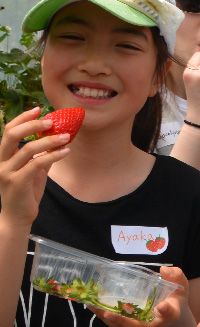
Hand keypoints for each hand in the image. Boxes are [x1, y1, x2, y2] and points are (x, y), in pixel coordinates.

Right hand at [0, 108, 69, 229]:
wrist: (17, 217)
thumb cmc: (26, 191)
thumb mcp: (34, 169)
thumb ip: (41, 153)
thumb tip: (58, 136)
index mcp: (3, 156)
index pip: (8, 131)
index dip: (22, 118)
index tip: (39, 109)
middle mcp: (1, 162)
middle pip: (11, 135)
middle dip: (32, 124)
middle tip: (52, 121)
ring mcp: (7, 172)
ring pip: (27, 148)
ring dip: (50, 140)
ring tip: (67, 136)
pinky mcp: (17, 183)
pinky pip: (37, 163)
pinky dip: (53, 155)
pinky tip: (66, 152)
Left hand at [88, 265, 190, 326]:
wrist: (171, 325)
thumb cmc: (176, 302)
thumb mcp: (182, 288)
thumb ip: (176, 277)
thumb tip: (164, 270)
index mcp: (171, 315)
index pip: (170, 314)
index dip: (166, 311)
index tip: (162, 307)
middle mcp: (154, 325)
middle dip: (123, 322)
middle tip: (108, 313)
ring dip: (106, 318)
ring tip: (92, 305)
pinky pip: (116, 324)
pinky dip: (104, 316)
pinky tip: (92, 306)